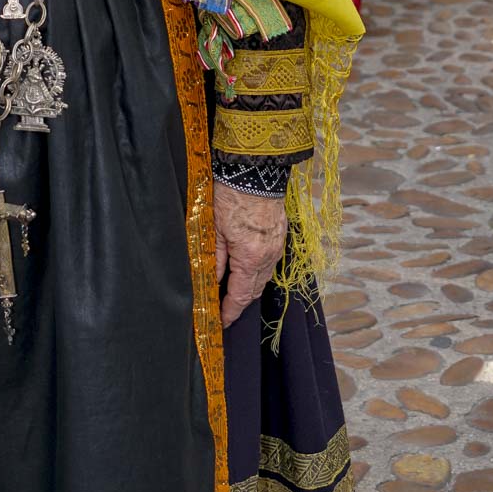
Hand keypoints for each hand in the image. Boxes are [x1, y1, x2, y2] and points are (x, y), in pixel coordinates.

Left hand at [213, 181, 287, 330]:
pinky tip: (246, 272)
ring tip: (232, 294)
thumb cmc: (230, 195)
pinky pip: (270, 263)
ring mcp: (277, 247)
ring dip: (249, 288)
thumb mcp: (214, 229)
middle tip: (223, 311)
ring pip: (263, 278)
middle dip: (239, 304)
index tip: (220, 321)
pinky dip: (257, 273)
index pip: (239, 295)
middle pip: (254, 290)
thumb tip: (212, 281)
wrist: (255, 170)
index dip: (229, 311)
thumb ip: (215, 259)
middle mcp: (268, 256)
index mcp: (250, 257)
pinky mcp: (280, 236)